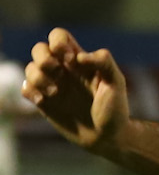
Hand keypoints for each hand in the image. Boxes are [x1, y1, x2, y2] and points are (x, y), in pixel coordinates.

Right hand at [23, 29, 129, 149]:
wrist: (108, 137)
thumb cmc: (115, 109)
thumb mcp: (116, 82)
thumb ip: (104, 61)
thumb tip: (79, 56)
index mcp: (78, 61)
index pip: (58, 36)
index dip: (58, 42)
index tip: (71, 59)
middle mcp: (63, 70)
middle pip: (39, 49)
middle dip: (43, 57)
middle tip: (58, 72)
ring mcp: (52, 86)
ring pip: (30, 69)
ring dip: (38, 77)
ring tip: (55, 93)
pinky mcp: (45, 103)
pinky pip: (26, 89)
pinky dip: (31, 92)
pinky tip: (44, 101)